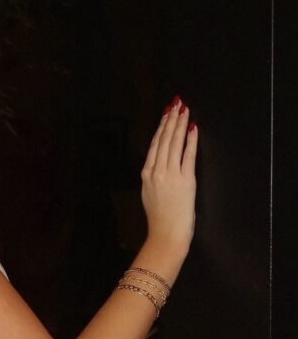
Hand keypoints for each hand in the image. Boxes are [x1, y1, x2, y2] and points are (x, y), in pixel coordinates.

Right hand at [140, 97, 197, 253]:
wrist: (165, 234)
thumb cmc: (159, 219)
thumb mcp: (149, 194)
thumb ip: (153, 177)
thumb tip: (160, 164)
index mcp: (146, 174)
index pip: (154, 144)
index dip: (161, 126)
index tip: (166, 113)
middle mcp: (156, 171)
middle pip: (163, 139)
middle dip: (171, 119)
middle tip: (176, 104)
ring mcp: (170, 174)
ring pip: (174, 143)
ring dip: (180, 124)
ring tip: (184, 110)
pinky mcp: (185, 180)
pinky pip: (187, 155)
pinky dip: (190, 140)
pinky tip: (193, 128)